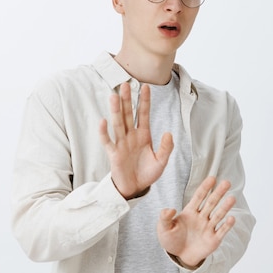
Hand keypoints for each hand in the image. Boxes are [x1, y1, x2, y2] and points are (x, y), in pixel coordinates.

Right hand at [99, 82, 173, 198]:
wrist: (135, 188)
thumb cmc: (147, 173)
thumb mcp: (161, 161)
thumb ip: (166, 148)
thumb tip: (168, 133)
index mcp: (144, 135)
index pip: (144, 114)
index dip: (145, 101)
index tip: (146, 86)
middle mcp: (131, 136)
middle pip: (128, 114)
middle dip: (127, 100)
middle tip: (125, 84)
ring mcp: (121, 143)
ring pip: (118, 123)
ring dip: (116, 110)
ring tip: (114, 96)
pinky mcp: (114, 154)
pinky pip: (108, 141)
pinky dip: (104, 132)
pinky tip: (103, 122)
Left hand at [157, 176, 236, 268]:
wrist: (179, 256)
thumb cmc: (171, 239)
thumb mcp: (163, 228)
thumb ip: (165, 218)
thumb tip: (170, 209)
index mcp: (190, 211)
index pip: (198, 197)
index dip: (205, 188)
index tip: (212, 178)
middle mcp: (201, 217)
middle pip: (211, 203)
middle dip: (218, 193)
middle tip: (227, 182)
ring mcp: (208, 228)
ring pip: (218, 215)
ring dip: (225, 207)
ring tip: (232, 198)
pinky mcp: (214, 239)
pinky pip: (221, 231)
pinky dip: (227, 225)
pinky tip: (231, 218)